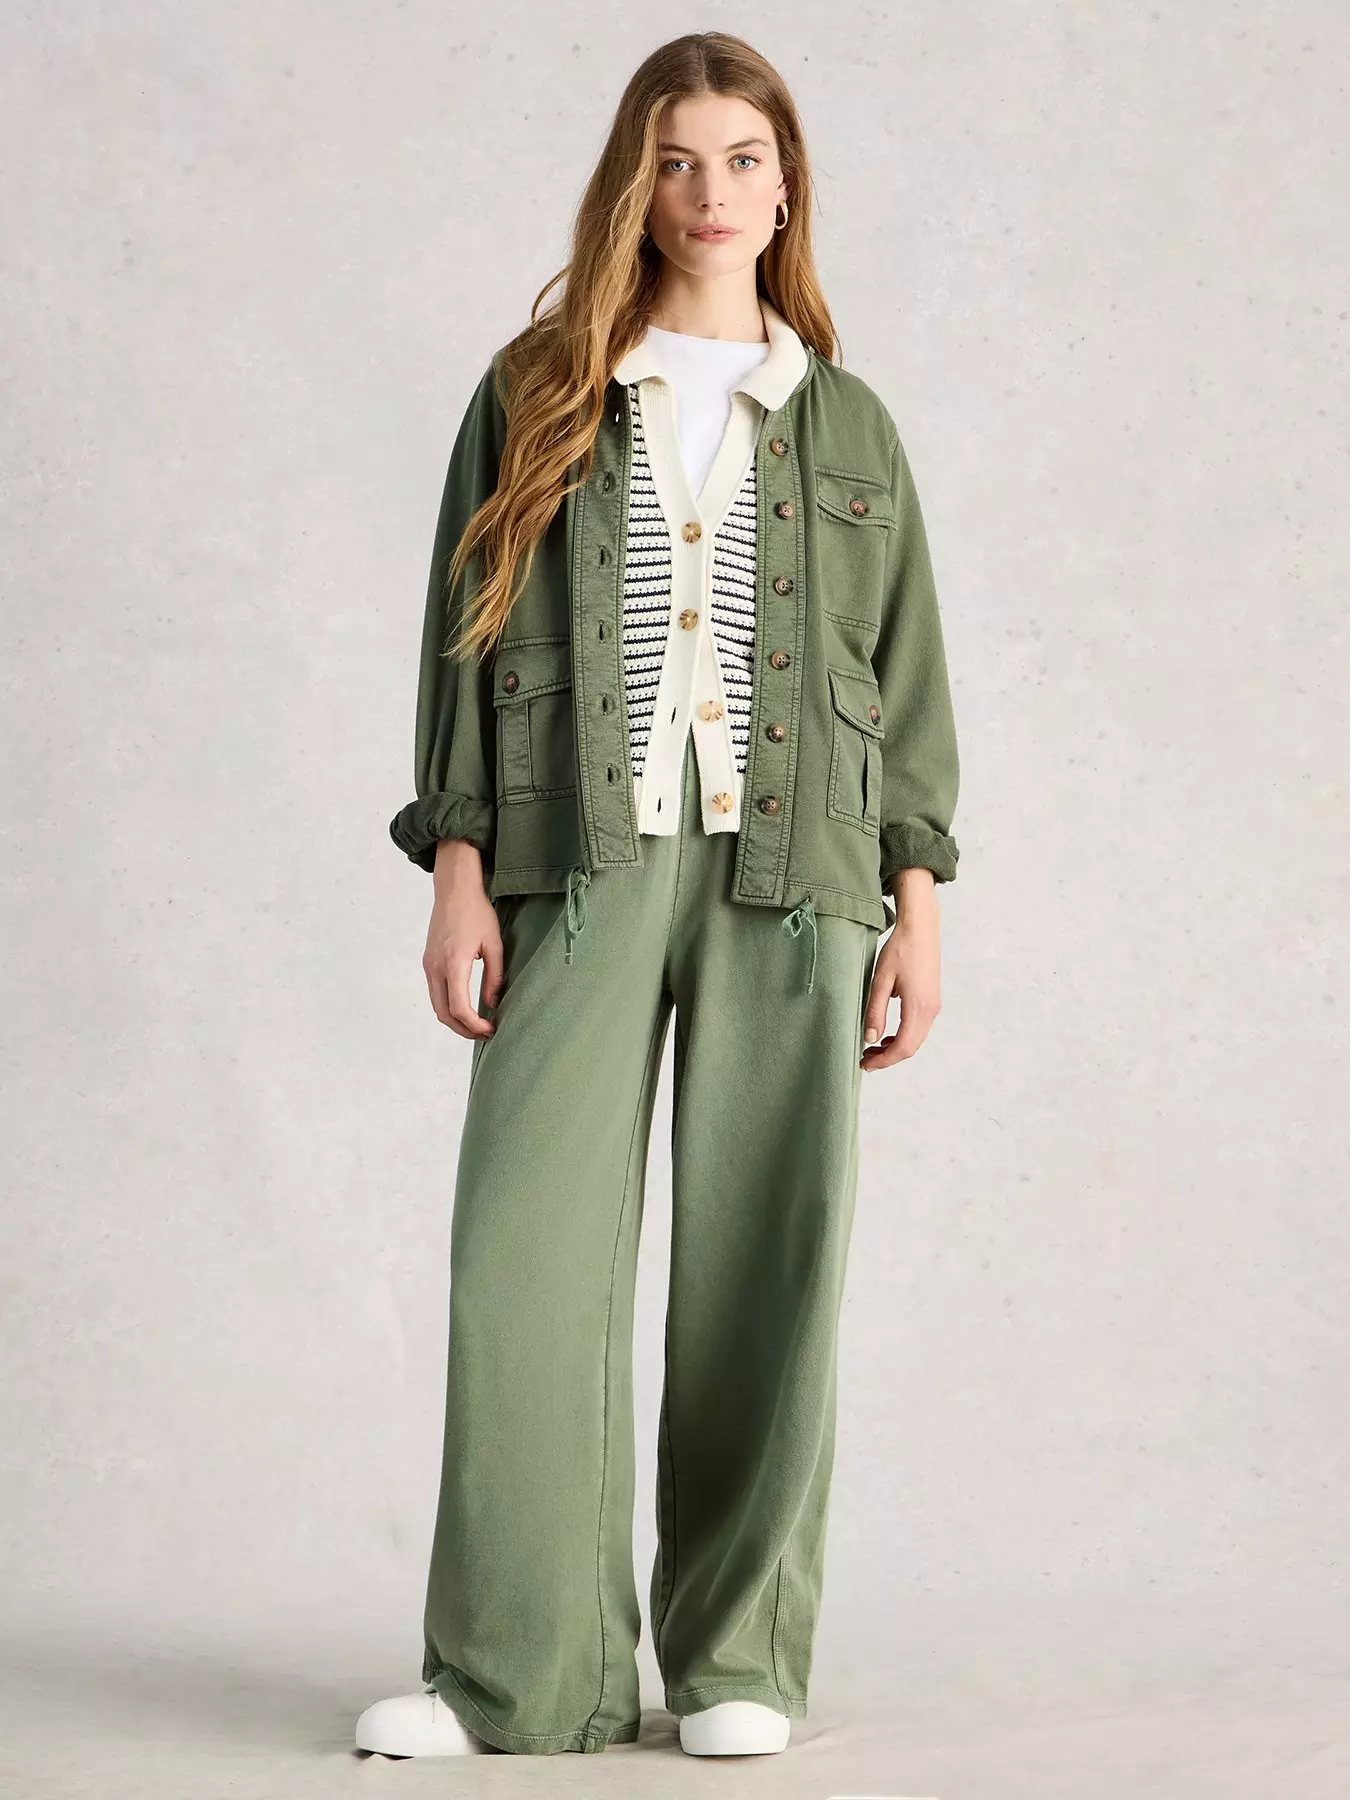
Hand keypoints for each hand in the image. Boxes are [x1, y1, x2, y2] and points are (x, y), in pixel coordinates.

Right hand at [423, 841, 503, 1038]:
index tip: (490, 1029)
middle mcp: (436, 967)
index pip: (459, 1008)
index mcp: (453, 964)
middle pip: (443, 1013)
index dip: (474, 1025)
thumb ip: (494, 977)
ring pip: (436, 1005)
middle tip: (484, 1034)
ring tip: (476, 1024)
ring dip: (454, 1020)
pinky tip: (465, 1007)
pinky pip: (434, 993)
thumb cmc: (476, 912)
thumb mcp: (494, 944)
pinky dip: (447, 1006)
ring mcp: (429, 965)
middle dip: (463, 1030)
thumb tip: (492, 1003)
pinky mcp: (428, 962)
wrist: (454, 889)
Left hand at [861, 875, 940, 1071]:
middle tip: (865, 1060)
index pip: (902, 1047)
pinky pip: (919, 1028)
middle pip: (911, 1048)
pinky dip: (904, 1037)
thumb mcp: (881, 980)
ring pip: (916, 1040)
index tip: (865, 1064)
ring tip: (872, 1049)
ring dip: (895, 1049)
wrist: (921, 927)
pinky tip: (888, 1035)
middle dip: (888, 1058)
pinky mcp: (932, 1000)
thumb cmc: (900, 949)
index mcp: (919, 1007)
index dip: (883, 1061)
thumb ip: (875, 1011)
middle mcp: (931, 1011)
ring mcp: (934, 1006)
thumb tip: (871, 1039)